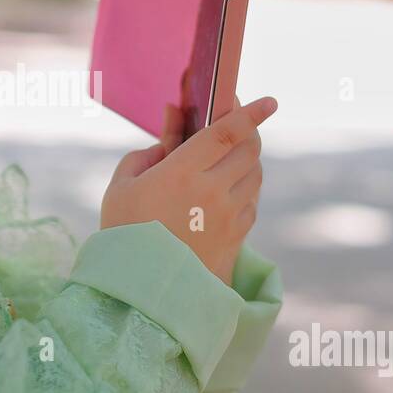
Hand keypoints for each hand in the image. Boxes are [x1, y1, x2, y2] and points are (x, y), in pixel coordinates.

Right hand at [100, 94, 277, 285]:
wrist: (140, 291)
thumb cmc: (124, 233)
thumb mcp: (122, 187)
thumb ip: (148, 151)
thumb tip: (172, 123)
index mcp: (182, 172)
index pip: (228, 132)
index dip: (251, 112)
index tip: (269, 101)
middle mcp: (213, 191)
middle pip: (249, 150)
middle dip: (247, 132)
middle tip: (236, 126)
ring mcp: (228, 216)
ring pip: (254, 175)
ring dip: (246, 161)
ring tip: (227, 159)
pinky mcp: (236, 238)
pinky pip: (250, 203)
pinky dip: (244, 189)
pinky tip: (226, 191)